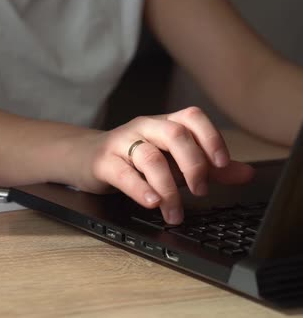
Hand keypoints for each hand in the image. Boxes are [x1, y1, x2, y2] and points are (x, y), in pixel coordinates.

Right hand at [76, 107, 254, 224]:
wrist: (84, 157)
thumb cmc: (134, 160)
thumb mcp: (173, 162)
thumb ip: (208, 167)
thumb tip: (245, 173)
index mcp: (164, 124)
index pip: (192, 118)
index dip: (211, 138)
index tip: (222, 165)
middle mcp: (144, 128)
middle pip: (175, 135)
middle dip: (193, 165)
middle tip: (200, 192)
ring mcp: (122, 143)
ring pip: (150, 157)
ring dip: (168, 189)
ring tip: (174, 212)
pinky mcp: (103, 162)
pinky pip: (124, 173)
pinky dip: (140, 189)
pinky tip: (152, 203)